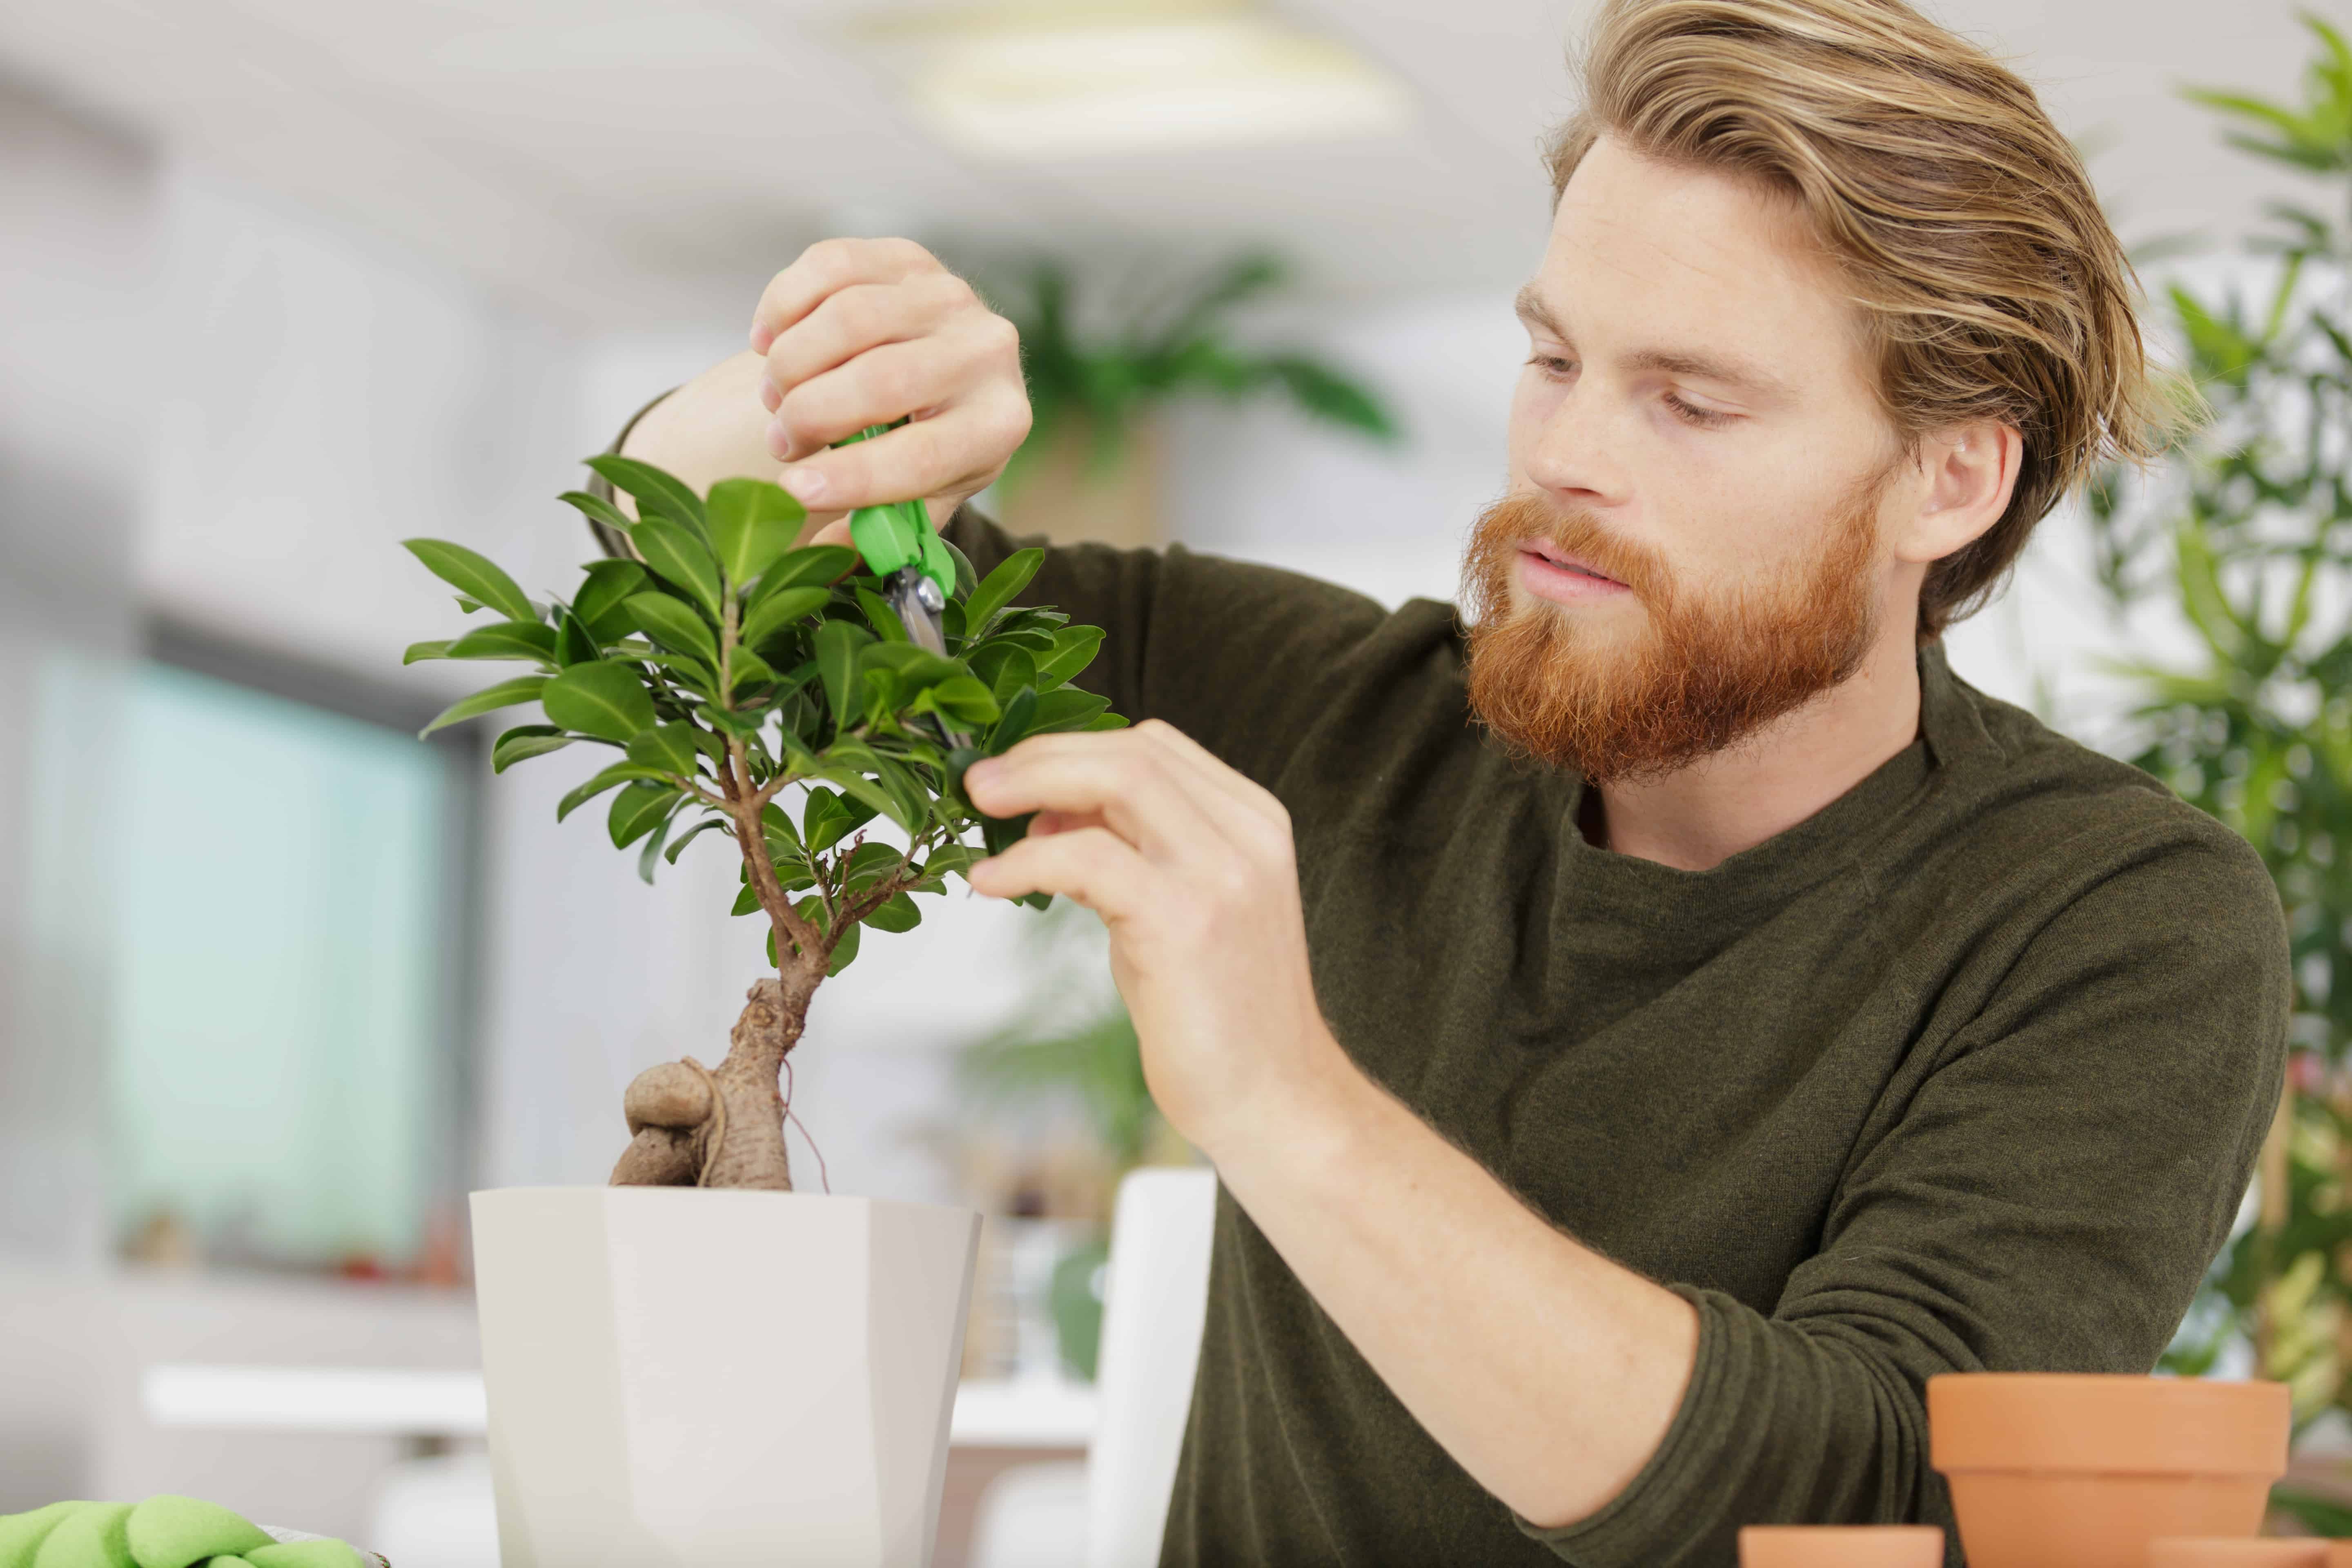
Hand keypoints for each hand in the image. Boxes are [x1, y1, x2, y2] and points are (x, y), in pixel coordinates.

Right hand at [747, 237, 1029, 532]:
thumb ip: (878, 535)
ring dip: (790, 365)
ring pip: (847, 319)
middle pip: (879, 381)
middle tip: (782, 442)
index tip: (792, 490)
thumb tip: (823, 562)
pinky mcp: (905, 256)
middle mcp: (988, 351)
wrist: (952, 372)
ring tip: (776, 397)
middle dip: (810, 417)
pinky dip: (782, 307)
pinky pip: (827, 268)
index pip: (922, 455)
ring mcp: (947, 295)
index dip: (851, 478)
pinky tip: (770, 343)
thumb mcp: (920, 498)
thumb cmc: (931, 445)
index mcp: (998, 424)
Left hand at [961, 720, 1345, 1157]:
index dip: (1074, 747)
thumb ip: (1129, 852)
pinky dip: (1026, 861)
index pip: (1154, 746)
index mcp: (1253, 822)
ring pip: (1117, 779)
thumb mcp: (1180, 908)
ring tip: (978, 809)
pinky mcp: (1187, 921)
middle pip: (1132, 750)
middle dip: (1042, 754)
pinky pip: (1087, 858)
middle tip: (979, 781)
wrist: (1274, 1098)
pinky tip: (991, 881)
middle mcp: (1247, 835)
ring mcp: (1222, 874)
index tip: (1016, 773)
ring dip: (1031, 783)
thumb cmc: (1220, 1012)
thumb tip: (1044, 812)